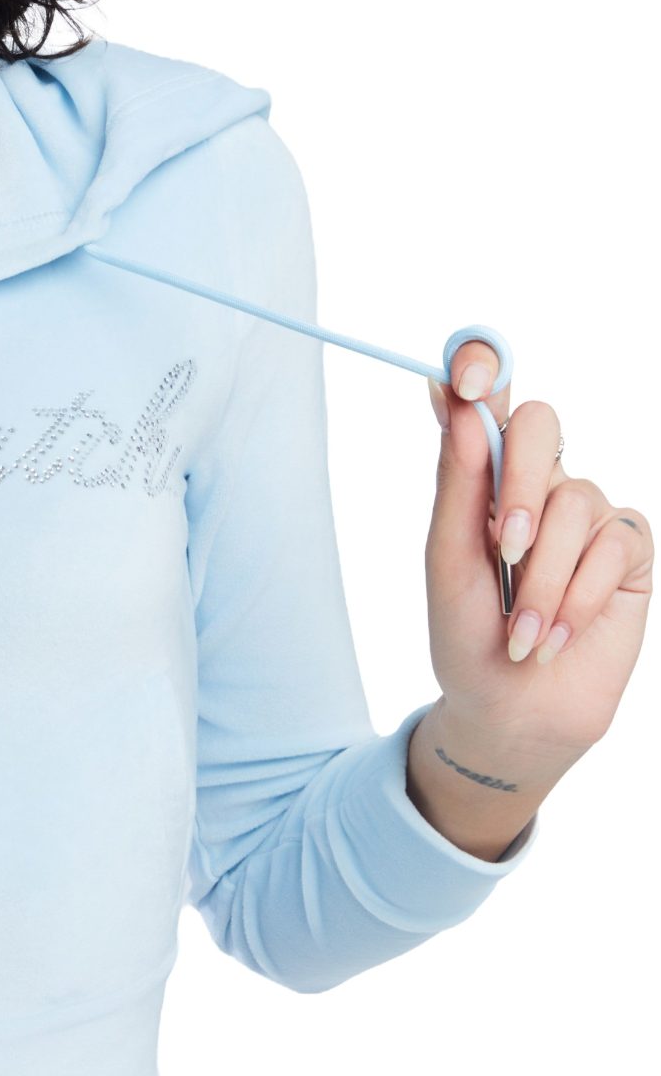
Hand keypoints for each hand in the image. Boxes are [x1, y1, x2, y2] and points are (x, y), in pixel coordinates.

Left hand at [423, 345, 651, 785]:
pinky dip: (578, 593)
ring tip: (523, 631)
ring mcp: (587, 513)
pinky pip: (614, 541)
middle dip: (518, 483)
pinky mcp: (628, 552)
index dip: (480, 364)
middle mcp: (537, 481)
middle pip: (539, 423)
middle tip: (502, 547)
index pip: (485, 397)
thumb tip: (457, 405)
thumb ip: (456, 483)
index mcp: (481, 475)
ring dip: (543, 577)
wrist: (513, 711)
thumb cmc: (468, 636)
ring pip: (574, 500)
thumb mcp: (446, 562)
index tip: (464, 378)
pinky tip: (556, 634)